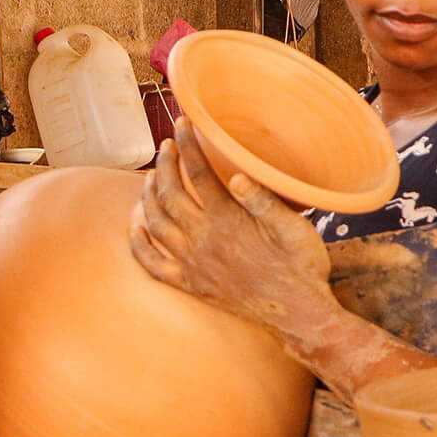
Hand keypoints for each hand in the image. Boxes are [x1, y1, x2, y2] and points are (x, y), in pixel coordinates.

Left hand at [129, 117, 333, 335]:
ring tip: (151, 178)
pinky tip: (136, 226)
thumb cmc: (301, 266)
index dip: (188, 145)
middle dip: (164, 164)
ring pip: (155, 224)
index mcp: (227, 220)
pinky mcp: (190, 285)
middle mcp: (202, 240)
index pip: (198, 173)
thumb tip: (237, 176)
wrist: (297, 313)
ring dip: (148, 197)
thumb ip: (263, 201)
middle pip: (169, 194)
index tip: (182, 123)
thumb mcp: (294, 227)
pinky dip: (138, 244)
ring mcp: (192, 264)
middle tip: (166, 146)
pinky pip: (152, 264)